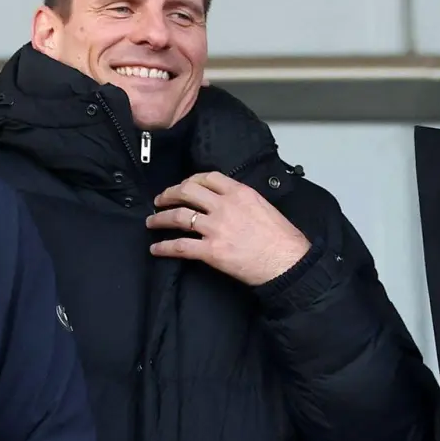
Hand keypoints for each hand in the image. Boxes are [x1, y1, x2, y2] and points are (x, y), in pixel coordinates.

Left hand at [145, 171, 311, 285]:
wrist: (287, 262)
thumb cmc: (282, 239)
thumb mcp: (264, 207)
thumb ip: (243, 201)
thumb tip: (229, 203)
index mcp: (239, 193)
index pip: (207, 178)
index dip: (190, 180)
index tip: (183, 186)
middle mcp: (224, 206)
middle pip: (187, 192)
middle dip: (169, 194)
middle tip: (160, 200)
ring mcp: (216, 228)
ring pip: (178, 216)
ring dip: (160, 218)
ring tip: (152, 221)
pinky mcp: (211, 251)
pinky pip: (180, 246)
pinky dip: (164, 246)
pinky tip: (156, 248)